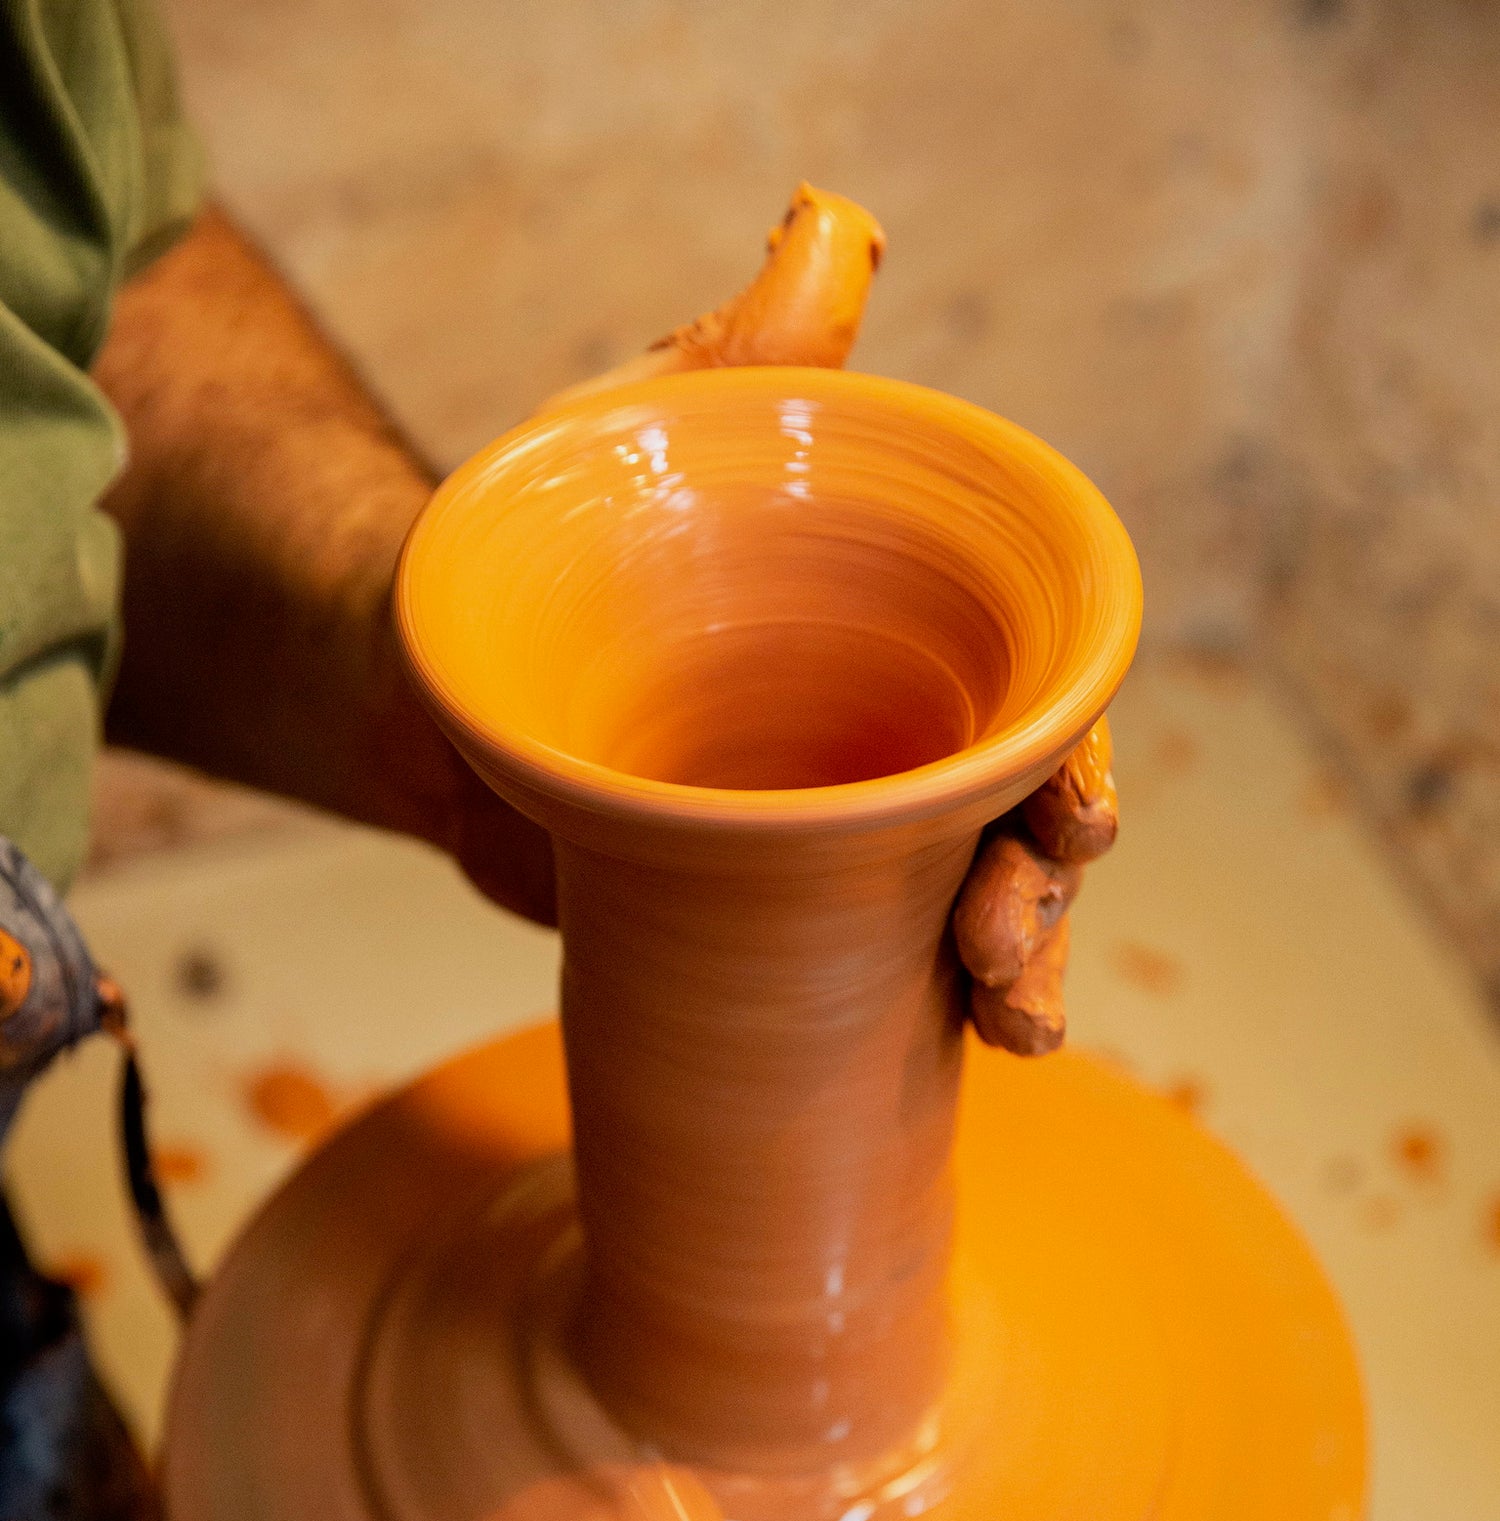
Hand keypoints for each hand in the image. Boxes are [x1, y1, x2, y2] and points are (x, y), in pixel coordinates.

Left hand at [393, 184, 1118, 1054]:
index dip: (1071, 759)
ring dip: (1017, 966)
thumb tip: (836, 226)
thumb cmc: (566, 538)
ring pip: (974, 915)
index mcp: (909, 634)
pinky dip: (937, 1022)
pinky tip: (973, 1053)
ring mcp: (850, 849)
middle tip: (1007, 928)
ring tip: (1008, 1013)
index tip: (1073, 813)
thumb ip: (761, 348)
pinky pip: (887, 983)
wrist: (438, 678)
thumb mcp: (667, 433)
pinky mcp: (789, 928)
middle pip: (1020, 824)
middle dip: (1043, 888)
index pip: (1031, 701)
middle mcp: (899, 743)